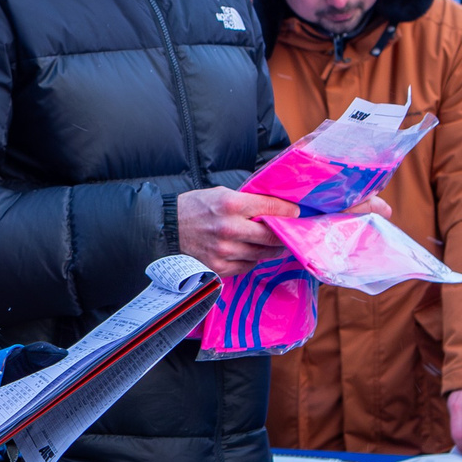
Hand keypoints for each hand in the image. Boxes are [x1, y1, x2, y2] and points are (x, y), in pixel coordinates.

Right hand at [175, 189, 299, 276]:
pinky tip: (250, 253)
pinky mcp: (220, 267)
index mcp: (231, 204)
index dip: (288, 210)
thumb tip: (273, 208)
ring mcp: (225, 250)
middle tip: (289, 233)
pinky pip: (247, 266)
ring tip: (275, 245)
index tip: (295, 212)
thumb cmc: (194, 209)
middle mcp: (230, 228)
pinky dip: (252, 259)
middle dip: (283, 234)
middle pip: (271, 236)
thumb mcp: (219, 194)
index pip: (271, 207)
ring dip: (272, 250)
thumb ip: (245, 202)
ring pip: (262, 254)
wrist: (166, 230)